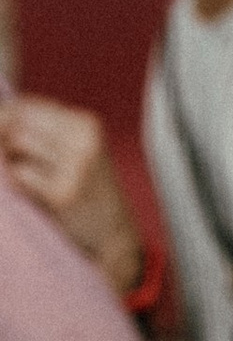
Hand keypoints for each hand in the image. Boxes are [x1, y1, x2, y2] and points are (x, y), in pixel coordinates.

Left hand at [0, 96, 144, 293]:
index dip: (6, 118)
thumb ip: (41, 129)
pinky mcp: (61, 195)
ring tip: (33, 178)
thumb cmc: (87, 189)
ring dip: (12, 161)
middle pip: (18, 122)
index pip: (27, 105)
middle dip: (7, 140)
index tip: (8, 137)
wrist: (114, 236)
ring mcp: (74, 169)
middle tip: (17, 160)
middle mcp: (83, 142)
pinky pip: (19, 175)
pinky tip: (38, 196)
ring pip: (16, 144)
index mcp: (86, 125)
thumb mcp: (76, 149)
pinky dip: (20, 184)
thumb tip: (0, 115)